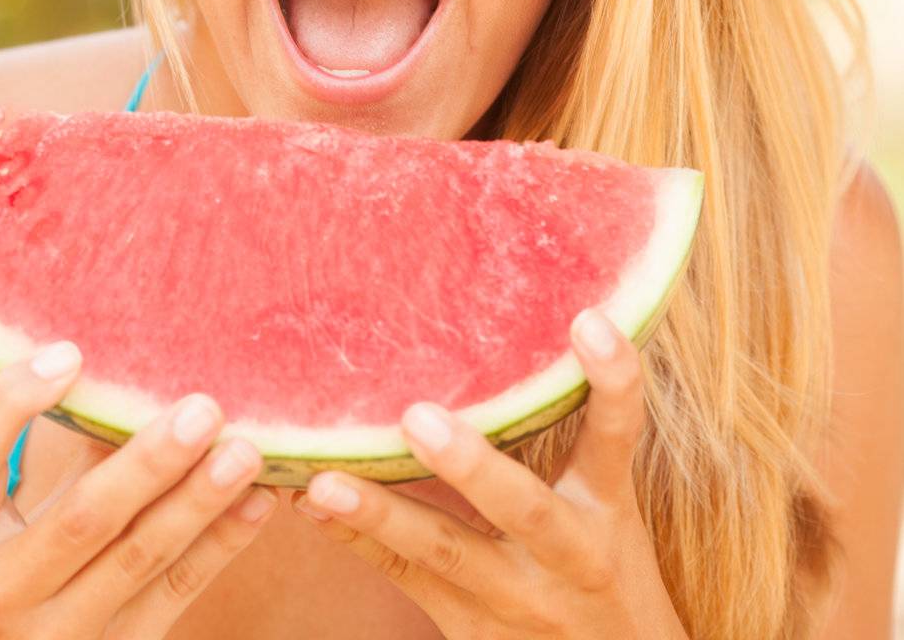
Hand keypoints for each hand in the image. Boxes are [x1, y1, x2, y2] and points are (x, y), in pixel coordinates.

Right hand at [0, 341, 276, 637]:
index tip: (70, 352)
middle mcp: (1, 597)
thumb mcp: (12, 529)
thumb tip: (139, 371)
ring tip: (246, 451)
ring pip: (140, 557)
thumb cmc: (18, 578)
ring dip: (199, 500)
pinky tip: (256, 502)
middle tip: (204, 408)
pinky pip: (176, 593)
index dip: (11, 402)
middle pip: (82, 517)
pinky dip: (220, 544)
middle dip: (149, 461)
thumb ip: (67, 460)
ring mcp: (59, 638)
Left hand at [290, 309, 688, 638]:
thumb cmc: (605, 567)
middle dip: (471, 468)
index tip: (588, 319)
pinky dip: (356, 539)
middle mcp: (568, 554)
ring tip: (323, 479)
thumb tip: (537, 322)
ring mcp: (516, 597)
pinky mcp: (469, 627)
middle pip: (524, 510)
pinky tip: (309, 503)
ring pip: (446, 553)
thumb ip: (579, 431)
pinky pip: (407, 578)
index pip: (618, 437)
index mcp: (606, 507)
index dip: (612, 381)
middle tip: (418, 418)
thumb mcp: (609, 505)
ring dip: (381, 514)